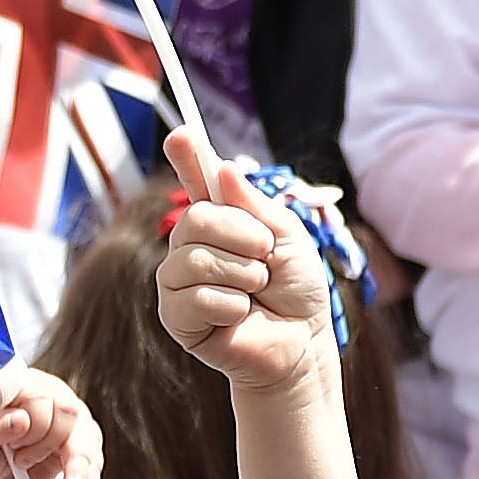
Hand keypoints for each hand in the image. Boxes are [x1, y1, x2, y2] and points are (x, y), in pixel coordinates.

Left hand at [0, 368, 95, 478]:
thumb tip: (20, 418)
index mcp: (3, 384)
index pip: (32, 387)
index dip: (30, 418)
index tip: (14, 446)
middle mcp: (35, 391)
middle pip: (63, 407)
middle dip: (43, 443)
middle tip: (18, 461)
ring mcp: (59, 413)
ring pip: (83, 428)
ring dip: (73, 462)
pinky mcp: (75, 436)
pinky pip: (93, 449)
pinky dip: (88, 472)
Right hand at [155, 134, 340, 392]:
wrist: (302, 343)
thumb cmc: (296, 292)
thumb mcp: (288, 239)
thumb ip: (256, 208)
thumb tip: (223, 168)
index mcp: (220, 221)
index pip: (197, 181)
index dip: (189, 157)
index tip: (182, 135)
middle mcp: (191, 245)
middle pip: (196, 217)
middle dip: (244, 237)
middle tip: (266, 259)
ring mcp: (179, 281)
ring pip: (197, 258)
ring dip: (243, 275)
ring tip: (257, 291)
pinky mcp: (176, 317)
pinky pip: (196, 297)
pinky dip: (232, 306)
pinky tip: (240, 316)